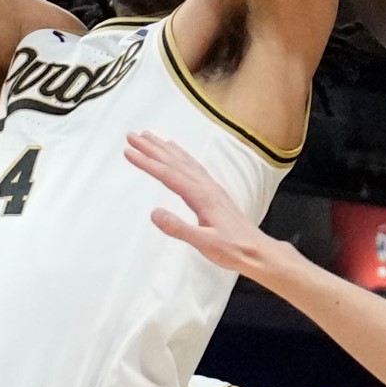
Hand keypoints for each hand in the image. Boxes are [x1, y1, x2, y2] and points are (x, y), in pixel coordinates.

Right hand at [126, 131, 278, 276]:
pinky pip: (193, 165)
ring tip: (148, 135)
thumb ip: (179, 229)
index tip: (128, 152)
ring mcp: (210, 187)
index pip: (168, 175)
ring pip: (184, 161)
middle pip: (174, 162)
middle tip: (131, 136)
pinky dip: (180, 154)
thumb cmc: (232, 249)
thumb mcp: (204, 243)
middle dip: (151, 148)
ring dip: (164, 148)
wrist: (257, 250)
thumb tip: (154, 213)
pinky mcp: (213, 191)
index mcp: (201, 196)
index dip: (147, 163)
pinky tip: (175, 151)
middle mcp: (205, 186)